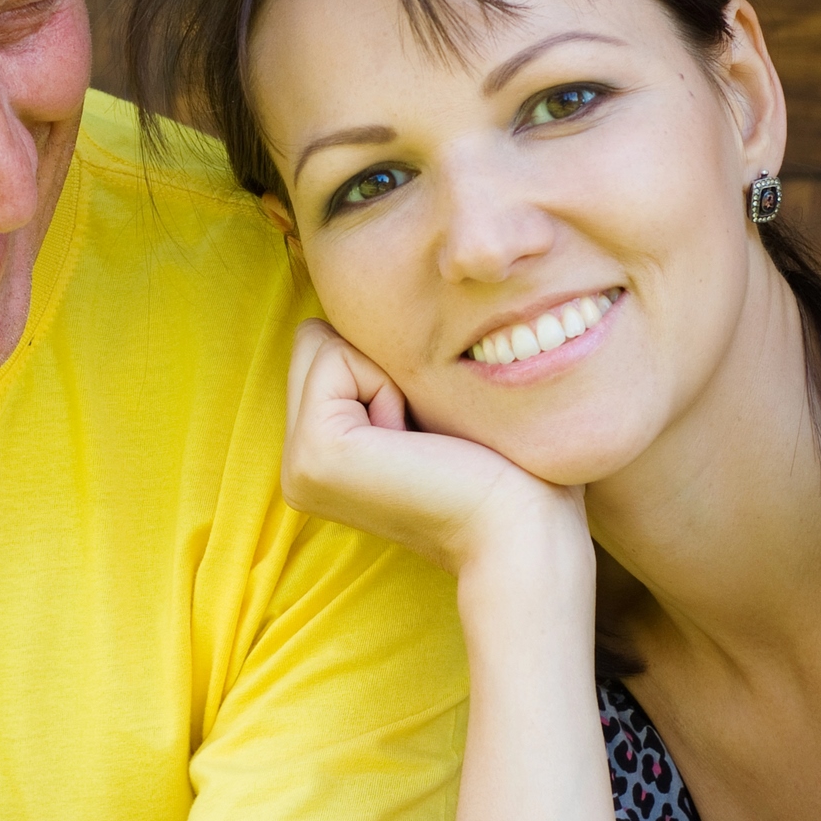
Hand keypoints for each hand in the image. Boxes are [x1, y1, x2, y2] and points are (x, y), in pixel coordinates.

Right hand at [282, 318, 589, 578]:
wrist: (525, 531)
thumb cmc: (503, 467)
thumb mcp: (429, 406)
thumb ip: (386, 366)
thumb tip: (372, 290)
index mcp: (317, 458)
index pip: (325, 346)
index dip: (387, 364)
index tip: (429, 432)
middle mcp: (295, 467)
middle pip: (316, 339)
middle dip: (380, 364)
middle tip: (425, 435)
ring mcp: (297, 466)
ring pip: (322, 341)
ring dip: (386, 375)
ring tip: (422, 440)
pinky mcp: (315, 456)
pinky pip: (335, 356)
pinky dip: (386, 384)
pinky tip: (416, 444)